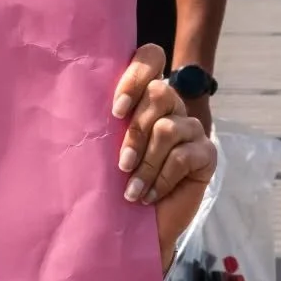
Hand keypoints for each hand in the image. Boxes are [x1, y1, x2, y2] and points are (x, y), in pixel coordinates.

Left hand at [111, 45, 217, 270]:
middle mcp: (171, 105)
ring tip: (131, 188)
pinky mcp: (207, 153)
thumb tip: (74, 93)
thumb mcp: (102, 145)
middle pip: (160, 93)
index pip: (150, 56)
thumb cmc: (112, 181)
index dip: (135, 75)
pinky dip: (162, 178)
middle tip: (121, 163)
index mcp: (144, 95)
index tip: (115, 111)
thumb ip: (103, 118)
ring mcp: (192, 127)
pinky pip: (183, 156)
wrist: (133, 225)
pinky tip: (150, 195)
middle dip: (135, 132)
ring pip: (168, 128)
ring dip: (146, 163)